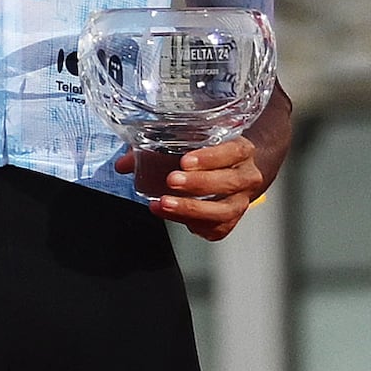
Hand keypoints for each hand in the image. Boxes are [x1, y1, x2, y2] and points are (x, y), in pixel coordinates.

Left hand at [139, 132, 269, 238]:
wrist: (237, 169)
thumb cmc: (209, 153)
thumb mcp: (190, 142)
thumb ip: (157, 149)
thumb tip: (124, 164)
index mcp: (241, 150)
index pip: (232, 151)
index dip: (210, 157)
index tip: (184, 161)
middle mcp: (247, 176)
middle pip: (229, 182)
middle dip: (198, 183)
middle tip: (171, 180)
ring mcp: (242, 201)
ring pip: (224, 210)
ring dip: (192, 208)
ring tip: (164, 203)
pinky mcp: (232, 221)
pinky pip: (216, 228)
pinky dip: (193, 224)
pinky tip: (171, 216)